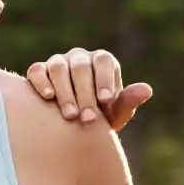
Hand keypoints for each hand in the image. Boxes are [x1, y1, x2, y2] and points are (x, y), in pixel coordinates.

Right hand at [26, 48, 152, 129]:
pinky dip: (41, 82)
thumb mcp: (115, 112)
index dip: (104, 79)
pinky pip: (37, 71)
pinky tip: (48, 97)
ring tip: (70, 115)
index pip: (104, 61)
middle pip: (80, 67)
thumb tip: (147, 90)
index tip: (105, 101)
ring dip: (64, 91)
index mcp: (102, 62)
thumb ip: (128, 101)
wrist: (72, 126)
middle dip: (85, 93)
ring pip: (58, 67)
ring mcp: (58, 62)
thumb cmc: (100, 117)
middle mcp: (79, 58)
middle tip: (88, 118)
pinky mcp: (39, 71)